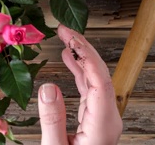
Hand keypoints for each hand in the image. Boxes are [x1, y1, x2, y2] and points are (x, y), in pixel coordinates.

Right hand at [38, 25, 122, 144]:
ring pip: (94, 81)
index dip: (85, 53)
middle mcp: (107, 118)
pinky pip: (89, 90)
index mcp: (103, 124)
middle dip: (83, 48)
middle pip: (100, 74)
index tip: (69, 37)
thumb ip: (52, 120)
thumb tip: (48, 86)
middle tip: (64, 30)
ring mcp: (102, 119)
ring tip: (64, 40)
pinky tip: (69, 62)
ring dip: (80, 58)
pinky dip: (78, 73)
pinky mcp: (94, 121)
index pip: (99, 79)